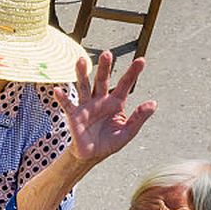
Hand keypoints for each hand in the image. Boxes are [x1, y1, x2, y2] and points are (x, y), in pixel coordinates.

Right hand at [55, 51, 155, 165]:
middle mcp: (101, 100)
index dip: (133, 73)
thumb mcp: (128, 132)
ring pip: (84, 86)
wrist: (91, 156)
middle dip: (105, 67)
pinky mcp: (74, 116)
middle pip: (102, 80)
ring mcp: (86, 106)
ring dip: (82, 74)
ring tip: (80, 60)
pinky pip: (68, 105)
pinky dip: (63, 98)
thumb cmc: (109, 143)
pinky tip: (58, 91)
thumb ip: (139, 117)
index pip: (125, 84)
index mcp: (116, 103)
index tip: (141, 60)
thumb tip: (153, 104)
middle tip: (107, 54)